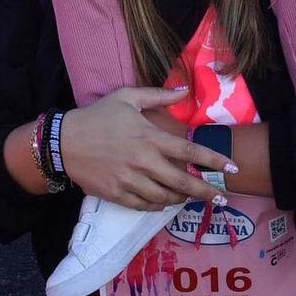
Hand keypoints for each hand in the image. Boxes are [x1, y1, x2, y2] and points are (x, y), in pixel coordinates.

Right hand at [58, 86, 227, 209]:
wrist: (64, 142)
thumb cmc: (97, 117)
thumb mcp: (127, 97)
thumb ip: (158, 95)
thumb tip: (184, 90)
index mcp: (150, 137)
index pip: (190, 153)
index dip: (214, 162)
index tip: (232, 169)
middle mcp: (144, 162)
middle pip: (184, 182)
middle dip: (206, 192)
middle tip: (220, 198)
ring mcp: (131, 181)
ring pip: (166, 197)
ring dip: (183, 199)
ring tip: (192, 199)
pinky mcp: (118, 194)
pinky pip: (146, 205)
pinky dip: (160, 205)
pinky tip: (166, 202)